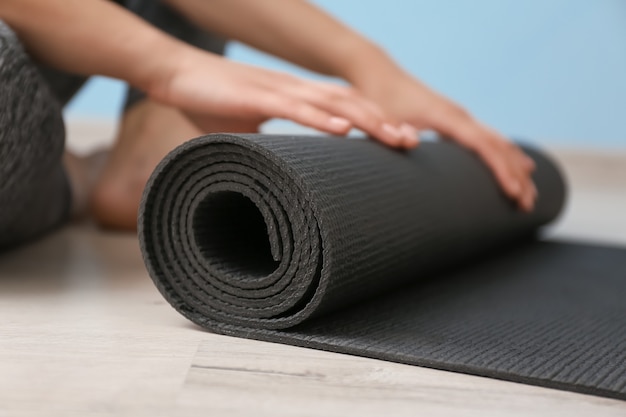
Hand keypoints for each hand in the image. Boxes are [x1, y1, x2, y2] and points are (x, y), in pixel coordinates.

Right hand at [147, 48, 418, 147]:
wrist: (174, 75)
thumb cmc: (207, 103)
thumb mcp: (244, 133)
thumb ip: (266, 150)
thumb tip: (277, 178)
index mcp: (296, 97)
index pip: (343, 107)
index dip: (373, 121)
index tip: (397, 141)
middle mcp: (294, 90)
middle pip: (349, 103)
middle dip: (383, 122)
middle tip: (411, 144)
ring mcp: (277, 91)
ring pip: (331, 103)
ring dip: (365, 120)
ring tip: (393, 138)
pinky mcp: (255, 96)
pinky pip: (294, 107)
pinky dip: (320, 118)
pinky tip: (343, 130)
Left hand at [354, 70, 536, 211]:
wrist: (379, 75)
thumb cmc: (378, 99)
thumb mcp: (381, 119)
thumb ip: (393, 131)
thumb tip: (411, 143)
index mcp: (446, 117)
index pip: (483, 145)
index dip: (501, 169)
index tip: (514, 193)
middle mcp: (460, 116)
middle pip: (499, 146)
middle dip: (516, 175)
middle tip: (528, 205)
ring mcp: (460, 117)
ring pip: (498, 143)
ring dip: (516, 168)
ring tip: (530, 196)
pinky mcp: (456, 122)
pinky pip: (489, 140)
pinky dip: (507, 156)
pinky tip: (521, 168)